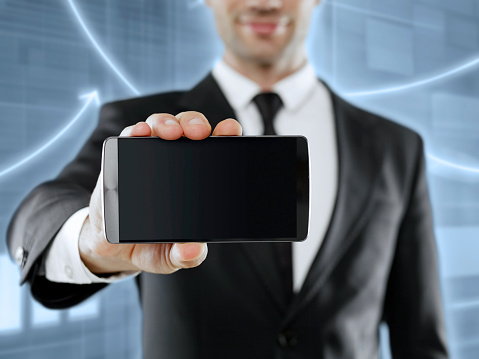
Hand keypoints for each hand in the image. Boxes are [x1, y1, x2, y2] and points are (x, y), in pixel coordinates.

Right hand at [79, 111, 241, 274]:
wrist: (112, 248)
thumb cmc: (150, 246)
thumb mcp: (170, 256)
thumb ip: (186, 255)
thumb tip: (193, 249)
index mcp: (195, 179)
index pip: (215, 149)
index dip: (225, 134)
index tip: (230, 130)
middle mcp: (174, 162)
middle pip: (188, 129)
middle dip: (195, 123)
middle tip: (198, 133)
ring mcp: (147, 157)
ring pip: (161, 125)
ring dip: (167, 122)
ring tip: (170, 132)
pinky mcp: (122, 160)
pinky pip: (130, 137)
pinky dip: (135, 131)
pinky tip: (141, 132)